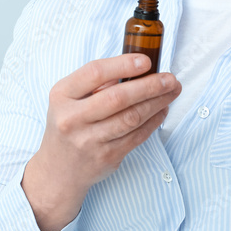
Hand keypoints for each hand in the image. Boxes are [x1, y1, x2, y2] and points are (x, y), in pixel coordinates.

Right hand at [21, 53, 181, 230]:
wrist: (58, 169)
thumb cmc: (68, 124)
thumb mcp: (69, 98)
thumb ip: (96, 83)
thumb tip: (137, 68)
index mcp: (62, 96)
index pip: (95, 73)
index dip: (123, 65)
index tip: (146, 61)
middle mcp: (73, 118)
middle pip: (118, 98)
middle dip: (149, 86)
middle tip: (170, 79)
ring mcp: (89, 141)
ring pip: (131, 118)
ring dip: (157, 103)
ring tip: (171, 92)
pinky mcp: (106, 157)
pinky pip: (136, 136)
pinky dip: (153, 121)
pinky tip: (162, 110)